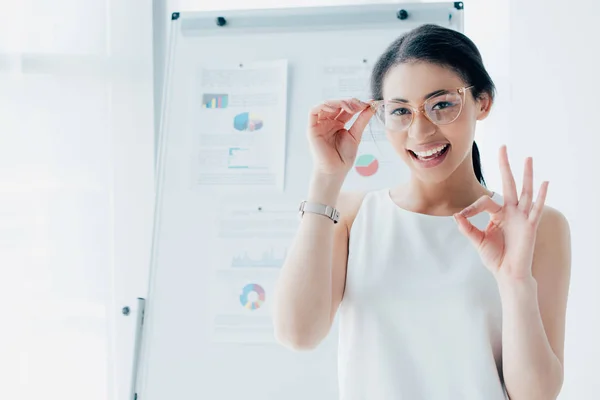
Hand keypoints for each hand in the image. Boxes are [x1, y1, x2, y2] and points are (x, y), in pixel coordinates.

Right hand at [307, 98, 373, 175]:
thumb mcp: (356, 134)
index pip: (345, 107)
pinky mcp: (312, 128)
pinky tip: (335, 107)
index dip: (355, 104)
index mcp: (338, 123)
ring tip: (350, 107)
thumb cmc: (344, 156)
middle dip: (348, 102)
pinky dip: (323, 105)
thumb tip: (371, 105)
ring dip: (338, 102)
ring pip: (325, 105)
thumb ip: (362, 119)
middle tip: (360, 105)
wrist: (336, 170)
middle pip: (336, 104)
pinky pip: (313, 112)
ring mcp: (319, 124)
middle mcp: (328, 122)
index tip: (367, 104)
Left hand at [454, 146, 548, 281]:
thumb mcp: (478, 240)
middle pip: (509, 184)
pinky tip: (545, 182)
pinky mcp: (530, 226)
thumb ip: (467, 228)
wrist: (508, 274)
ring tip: (527, 158)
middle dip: (505, 166)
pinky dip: (542, 196)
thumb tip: (456, 215)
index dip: (472, 207)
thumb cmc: (495, 258)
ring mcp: (522, 217)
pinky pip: (537, 209)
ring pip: (525, 192)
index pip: (485, 201)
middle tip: (502, 147)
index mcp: (499, 214)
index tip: (462, 216)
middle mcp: (511, 212)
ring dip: (526, 175)